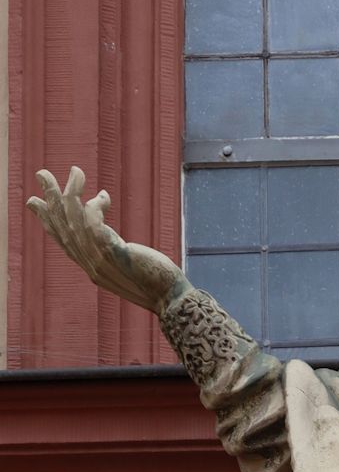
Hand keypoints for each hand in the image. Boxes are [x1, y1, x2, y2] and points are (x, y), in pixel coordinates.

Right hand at [27, 166, 187, 314]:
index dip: (47, 221)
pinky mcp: (114, 253)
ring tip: (75, 171)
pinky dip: (95, 206)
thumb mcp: (125, 266)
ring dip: (71, 193)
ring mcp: (101, 261)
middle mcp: (91, 265)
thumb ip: (110, 251)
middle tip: (43, 174)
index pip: (62, 242)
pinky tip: (104, 196)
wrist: (171, 299)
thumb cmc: (156, 280)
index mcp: (92, 268)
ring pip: (74, 222)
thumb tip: (104, 235)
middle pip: (62, 228)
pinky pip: (94, 224)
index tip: (34, 202)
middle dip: (50, 199)